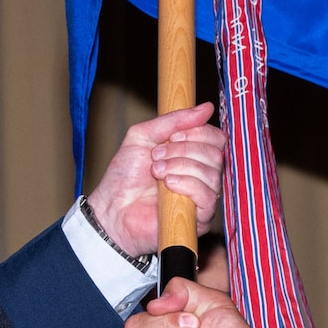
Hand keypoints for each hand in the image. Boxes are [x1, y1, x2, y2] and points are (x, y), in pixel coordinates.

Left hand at [87, 104, 224, 254]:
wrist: (111, 209)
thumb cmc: (124, 177)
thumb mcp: (143, 136)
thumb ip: (173, 121)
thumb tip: (206, 108)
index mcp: (192, 156)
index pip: (215, 138)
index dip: (197, 133)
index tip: (172, 136)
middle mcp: (202, 176)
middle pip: (215, 154)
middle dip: (183, 150)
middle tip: (157, 157)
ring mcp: (202, 198)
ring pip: (212, 173)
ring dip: (180, 166)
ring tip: (156, 172)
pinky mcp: (200, 219)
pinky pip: (208, 196)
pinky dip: (187, 184)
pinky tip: (168, 185)